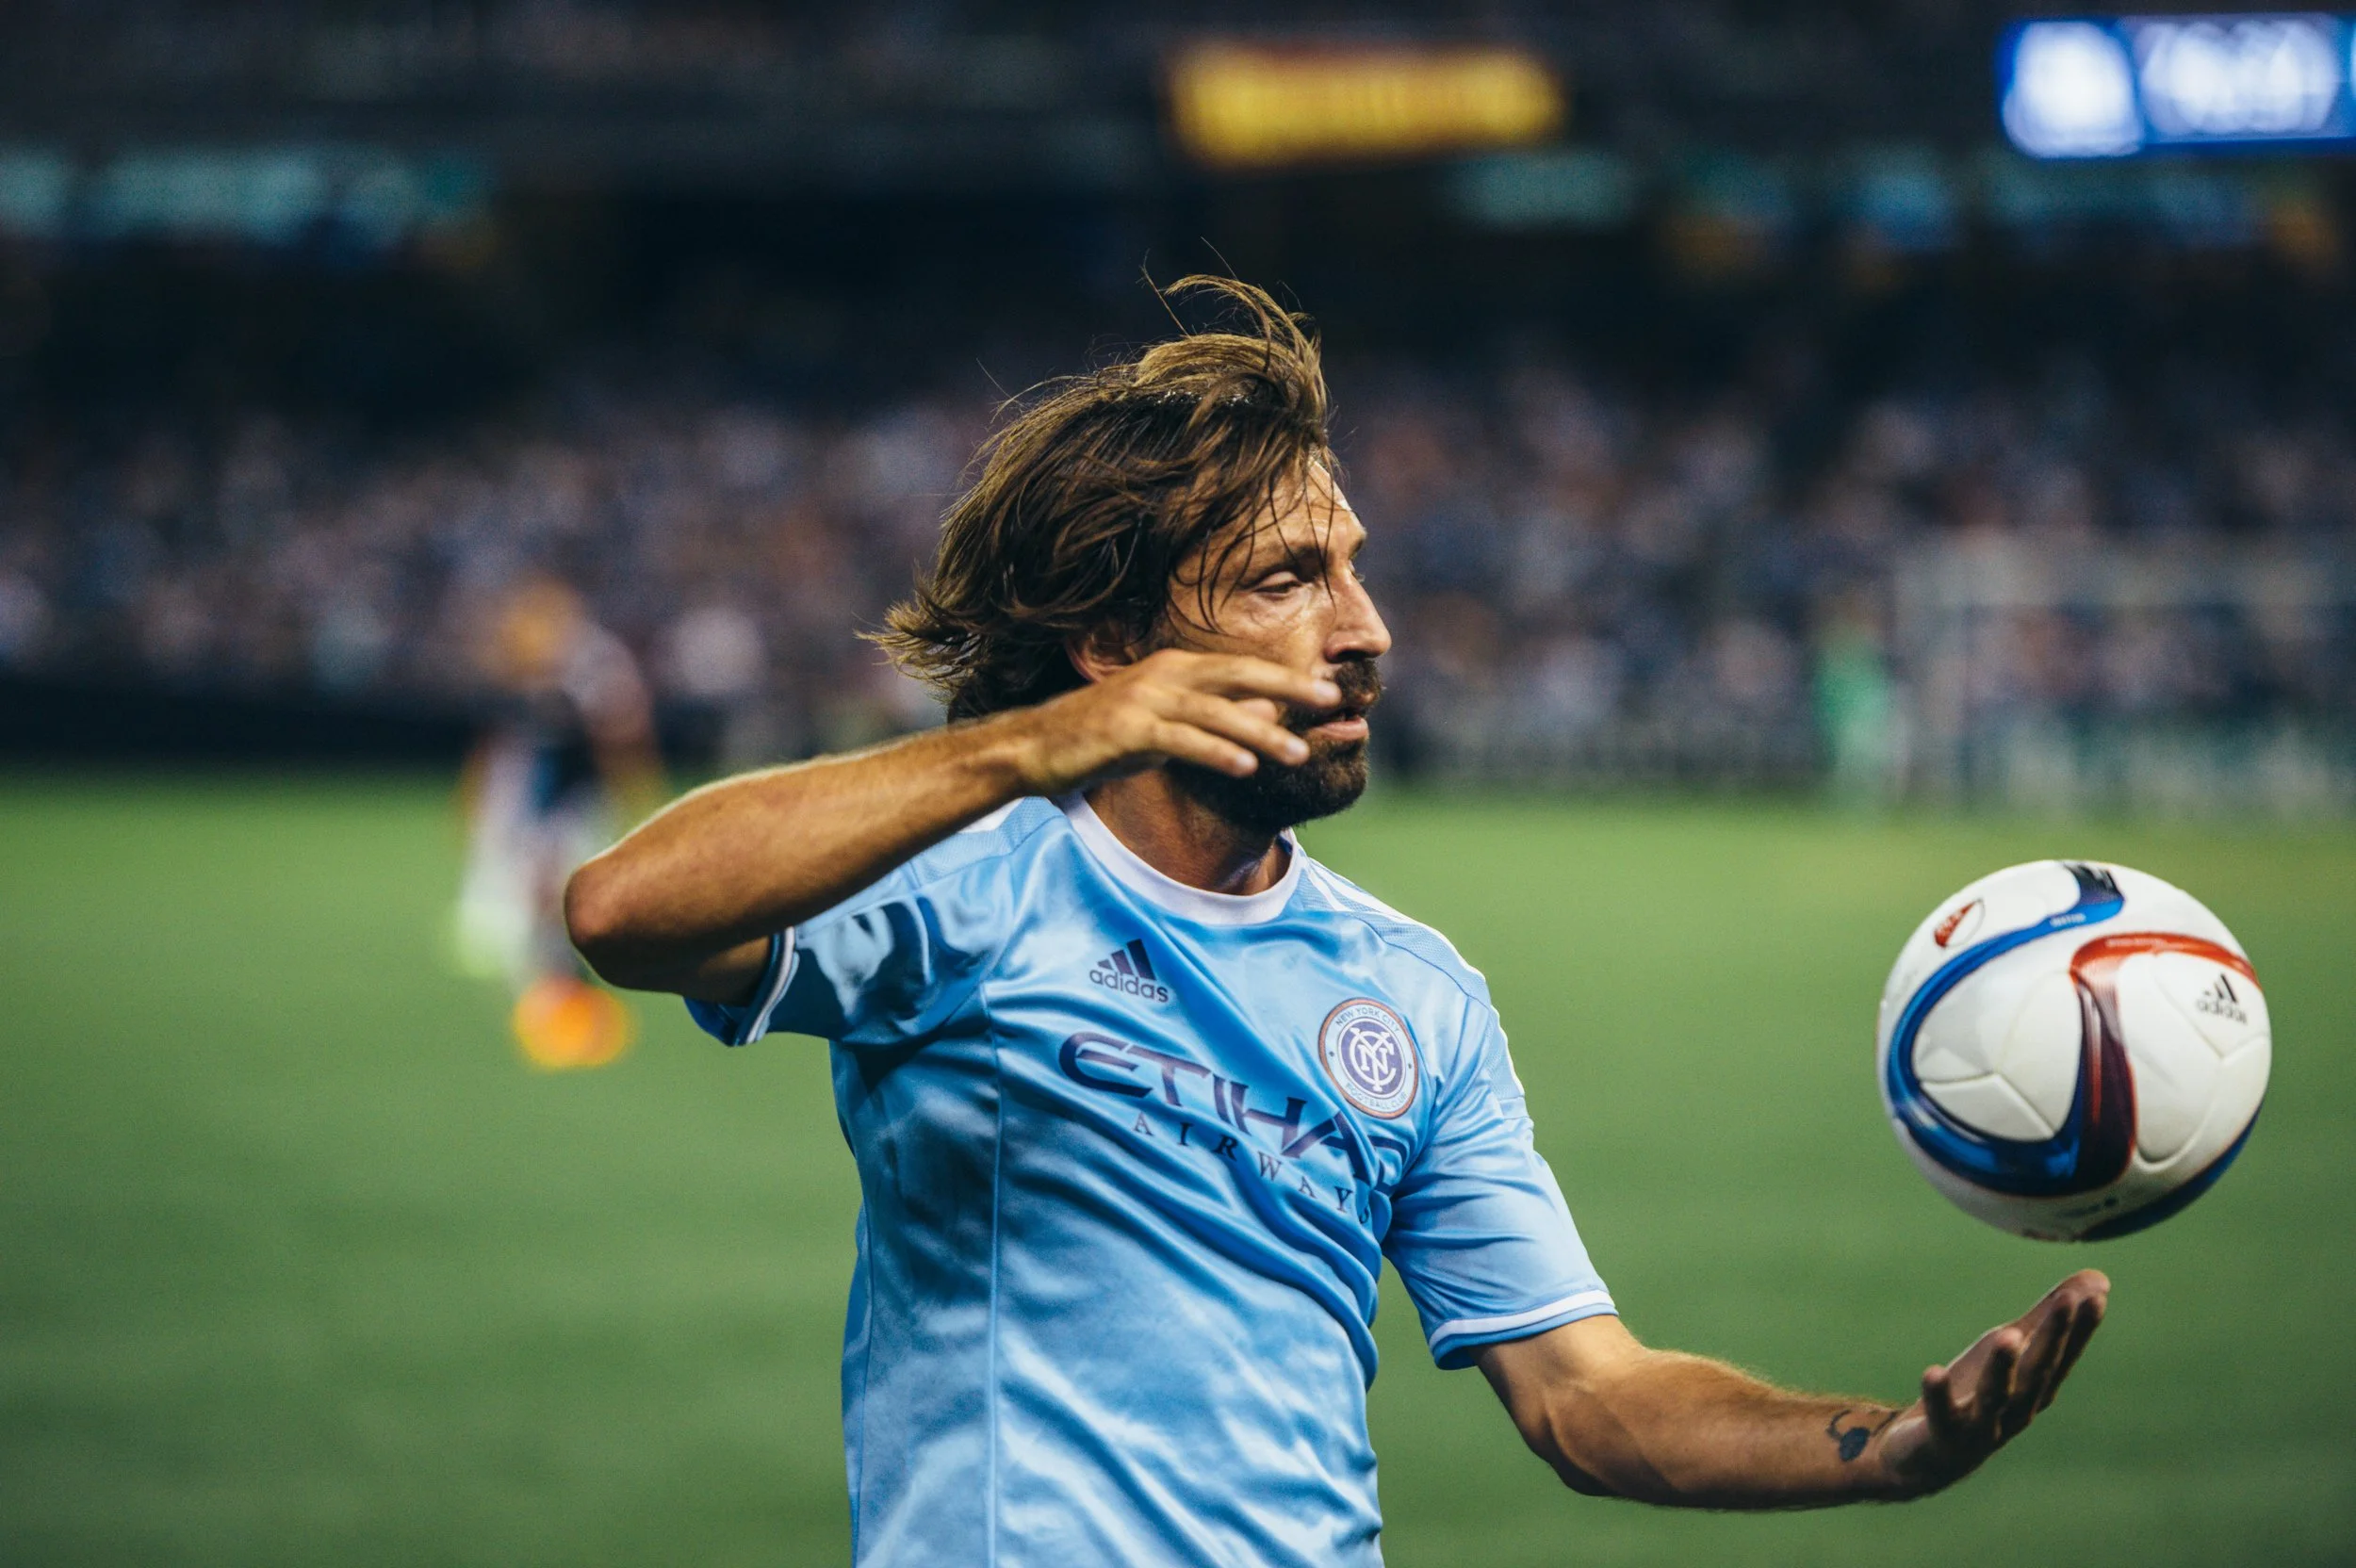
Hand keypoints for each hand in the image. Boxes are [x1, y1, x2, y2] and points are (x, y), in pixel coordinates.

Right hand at [1001, 649, 1341, 795]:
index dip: (1285, 677)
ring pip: (1214, 713)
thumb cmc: (1100, 738)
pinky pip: (1181, 740)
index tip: (1327, 691)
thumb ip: (1213, 719)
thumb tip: (1266, 711)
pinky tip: (1245, 767)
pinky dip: (1215, 751)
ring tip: (1298, 752)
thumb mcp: (1165, 726)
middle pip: (1237, 676)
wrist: (1032, 748)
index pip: (1240, 668)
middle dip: (1287, 687)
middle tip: (1331, 700)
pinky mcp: (1126, 730)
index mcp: (1172, 667)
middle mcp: (1162, 675)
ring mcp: (1143, 700)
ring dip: (1260, 731)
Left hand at [1873, 1269, 2109, 1497]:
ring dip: (2003, 1367)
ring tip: (2006, 1335)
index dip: (2080, 1329)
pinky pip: (1942, 1416)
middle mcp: (2016, 1410)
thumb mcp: (2013, 1350)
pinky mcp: (1944, 1437)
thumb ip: (2047, 1318)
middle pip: (2036, 1373)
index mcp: (2035, 1388)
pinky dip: (1939, 1396)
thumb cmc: (1979, 1395)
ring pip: (1996, 1397)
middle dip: (2051, 1338)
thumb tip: (2101, 1280)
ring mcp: (1982, 1428)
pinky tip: (1932, 1372)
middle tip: (2066, 1302)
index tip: (2096, 1298)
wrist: (1931, 1457)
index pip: (2062, 1356)